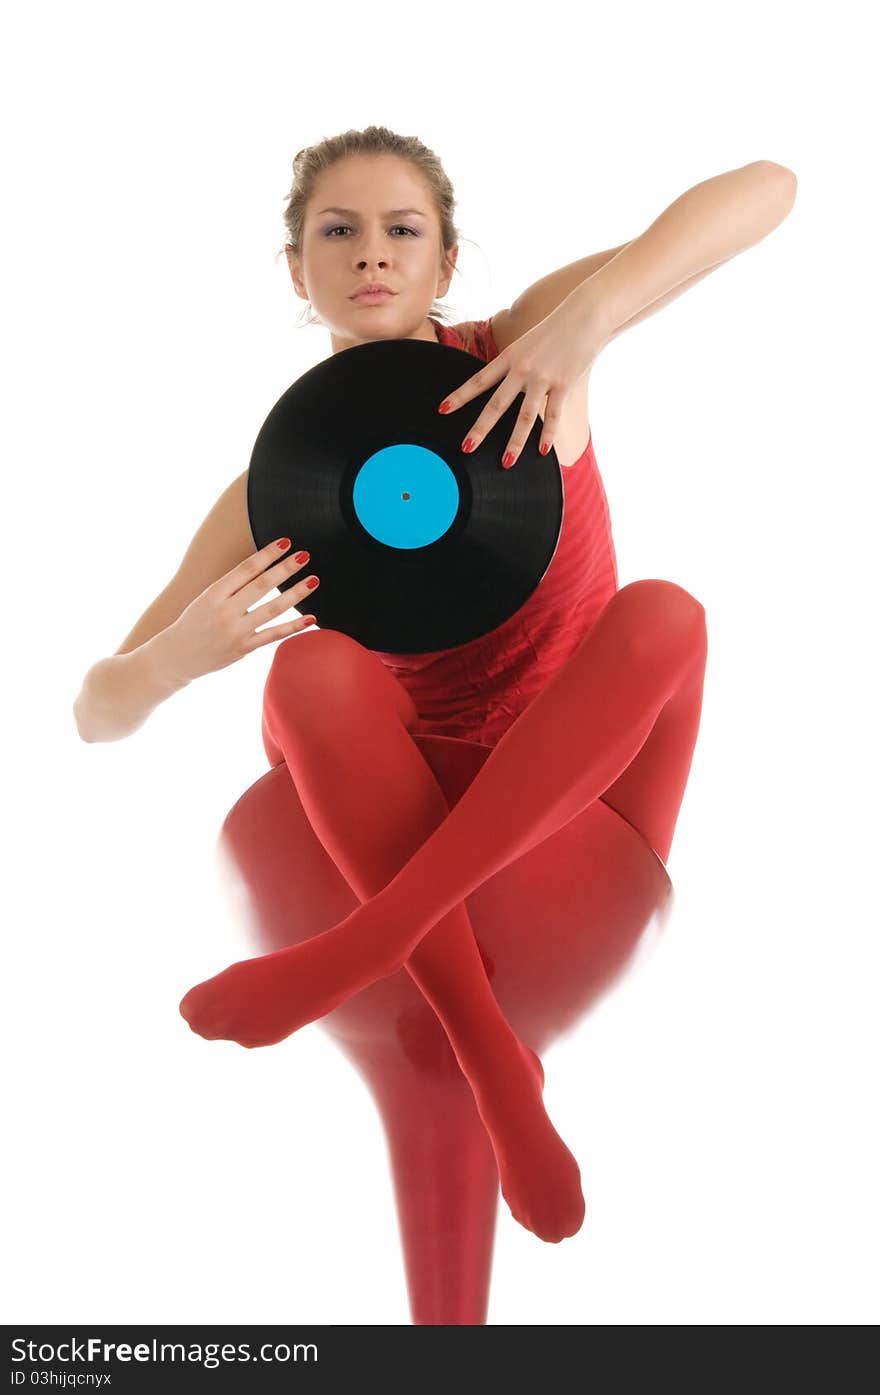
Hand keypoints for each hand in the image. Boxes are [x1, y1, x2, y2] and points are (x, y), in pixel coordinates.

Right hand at [161, 539, 319, 682]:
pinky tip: (311, 618)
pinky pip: (274, 635)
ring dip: (296, 594)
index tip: (286, 542)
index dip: (267, 554)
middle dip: (286, 568)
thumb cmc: (195, 621)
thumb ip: (232, 586)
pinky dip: (294, 626)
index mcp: (213, 593)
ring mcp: (236, 631)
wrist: (177, 656)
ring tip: (314, 580)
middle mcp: (225, 611)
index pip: (246, 569)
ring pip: (273, 609)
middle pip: (262, 585)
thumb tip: (265, 567)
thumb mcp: (206, 598)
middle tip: (305, 555)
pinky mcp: (244, 648)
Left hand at [437, 302, 604, 468]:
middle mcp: (521, 369)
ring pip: (524, 416)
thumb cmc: (555, 330)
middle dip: (480, 428)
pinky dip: (548, 435)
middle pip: (496, 404)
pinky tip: (543, 452)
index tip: (442, 410)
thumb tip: (508, 386)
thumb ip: (516, 365)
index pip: (478, 381)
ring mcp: (542, 378)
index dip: (459, 396)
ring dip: (514, 443)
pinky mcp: (563, 384)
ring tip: (506, 463)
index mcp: (509, 357)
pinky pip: (553, 415)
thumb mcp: (527, 343)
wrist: (584, 315)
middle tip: (466, 448)